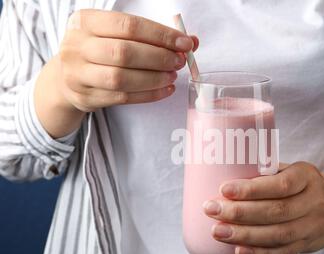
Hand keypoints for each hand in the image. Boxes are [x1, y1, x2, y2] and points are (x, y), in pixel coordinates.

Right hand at [57, 9, 197, 111]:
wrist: (66, 77)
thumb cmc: (99, 50)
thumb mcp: (117, 35)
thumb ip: (152, 36)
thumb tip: (192, 42)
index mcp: (85, 21)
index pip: (128, 25)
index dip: (160, 35)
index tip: (185, 43)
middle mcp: (77, 46)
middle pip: (124, 52)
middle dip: (158, 57)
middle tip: (179, 61)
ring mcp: (78, 74)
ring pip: (121, 78)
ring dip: (154, 78)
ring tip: (172, 76)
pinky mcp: (86, 97)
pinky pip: (123, 98)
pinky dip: (149, 95)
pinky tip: (165, 90)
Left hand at [203, 162, 323, 253]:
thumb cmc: (302, 184)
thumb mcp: (291, 169)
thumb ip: (265, 172)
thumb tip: (222, 170)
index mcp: (307, 177)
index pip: (281, 184)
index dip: (252, 189)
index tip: (224, 189)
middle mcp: (314, 202)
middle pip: (276, 211)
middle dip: (240, 213)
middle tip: (211, 210)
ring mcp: (312, 227)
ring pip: (278, 235)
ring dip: (245, 235)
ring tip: (218, 231)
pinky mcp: (306, 245)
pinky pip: (283, 253)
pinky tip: (238, 251)